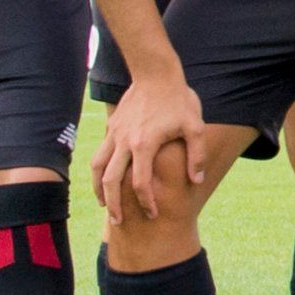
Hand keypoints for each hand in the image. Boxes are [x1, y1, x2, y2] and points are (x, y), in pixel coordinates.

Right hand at [93, 76, 207, 222]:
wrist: (155, 73)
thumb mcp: (195, 126)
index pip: (140, 182)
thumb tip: (196, 181)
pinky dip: (100, 170)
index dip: (146, 202)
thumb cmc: (178, 100)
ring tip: (104, 205)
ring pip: (97, 167)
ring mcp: (114, 133)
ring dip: (98, 189)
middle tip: (117, 222)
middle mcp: (124, 141)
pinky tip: (107, 178)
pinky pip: (100, 153)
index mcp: (144, 144)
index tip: (152, 213)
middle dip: (113, 204)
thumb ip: (196, 155)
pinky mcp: (111, 126)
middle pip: (110, 180)